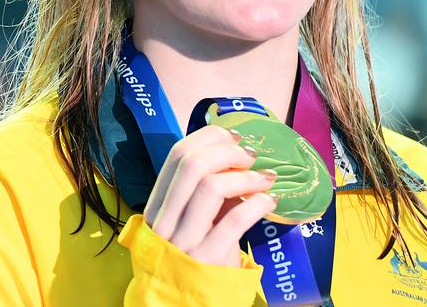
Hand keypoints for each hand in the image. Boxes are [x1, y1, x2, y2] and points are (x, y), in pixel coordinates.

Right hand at [144, 124, 276, 266]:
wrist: (185, 304)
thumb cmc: (195, 260)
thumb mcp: (192, 223)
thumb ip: (206, 194)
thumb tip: (235, 156)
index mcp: (157, 205)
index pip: (176, 156)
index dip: (208, 138)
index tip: (234, 136)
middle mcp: (165, 220)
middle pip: (191, 165)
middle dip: (227, 151)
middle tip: (252, 155)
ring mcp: (184, 241)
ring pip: (210, 187)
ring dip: (244, 176)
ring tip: (265, 179)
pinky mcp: (207, 259)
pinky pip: (234, 221)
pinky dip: (256, 203)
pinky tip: (269, 201)